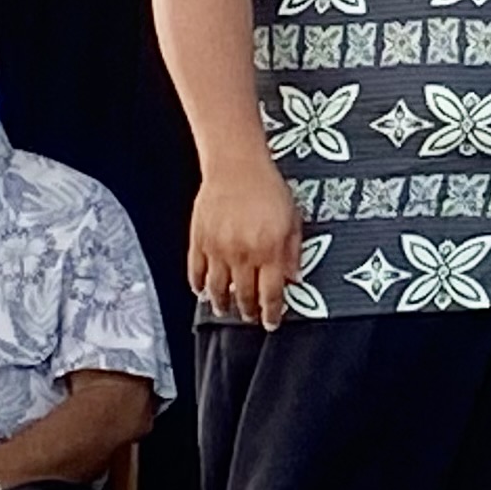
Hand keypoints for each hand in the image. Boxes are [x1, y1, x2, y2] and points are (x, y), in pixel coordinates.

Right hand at [188, 159, 303, 329]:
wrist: (236, 166)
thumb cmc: (267, 189)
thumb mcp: (292, 220)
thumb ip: (293, 253)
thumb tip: (294, 279)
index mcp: (269, 251)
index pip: (271, 293)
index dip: (271, 313)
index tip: (271, 323)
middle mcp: (242, 254)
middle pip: (244, 295)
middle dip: (248, 311)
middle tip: (250, 318)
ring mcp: (217, 249)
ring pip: (217, 288)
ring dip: (221, 304)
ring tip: (224, 310)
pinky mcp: (199, 240)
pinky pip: (196, 271)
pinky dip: (198, 285)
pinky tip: (202, 292)